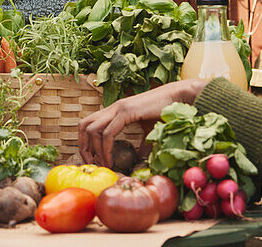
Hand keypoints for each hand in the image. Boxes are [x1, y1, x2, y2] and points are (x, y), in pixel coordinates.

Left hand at [78, 80, 206, 166]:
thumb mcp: (149, 131)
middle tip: (91, 163)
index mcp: (115, 110)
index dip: (86, 142)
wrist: (178, 97)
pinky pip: (108, 133)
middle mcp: (113, 108)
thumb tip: (140, 159)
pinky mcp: (126, 112)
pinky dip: (106, 149)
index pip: (88, 123)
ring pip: (92, 129)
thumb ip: (142, 145)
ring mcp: (118, 108)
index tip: (93, 159)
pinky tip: (112, 160)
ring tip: (103, 164)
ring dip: (94, 150)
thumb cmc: (165, 112)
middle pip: (83, 125)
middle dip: (83, 146)